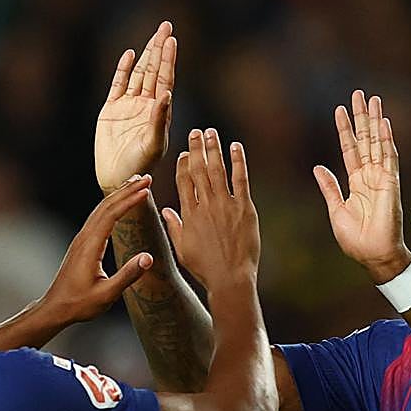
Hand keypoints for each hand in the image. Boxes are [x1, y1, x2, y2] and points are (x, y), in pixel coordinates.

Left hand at [37, 177, 153, 323]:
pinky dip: (112, 206)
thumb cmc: (80, 304)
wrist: (55, 308)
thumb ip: (128, 276)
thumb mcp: (107, 294)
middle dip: (126, 190)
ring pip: (101, 210)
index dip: (129, 200)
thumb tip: (148, 258)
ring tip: (136, 184)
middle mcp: (84, 238)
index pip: (111, 215)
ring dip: (119, 195)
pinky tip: (119, 205)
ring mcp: (82, 239)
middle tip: (146, 178)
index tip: (146, 190)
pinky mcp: (82, 244)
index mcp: (90, 246)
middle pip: (106, 206)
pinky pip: (98, 218)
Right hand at [95, 21, 175, 192]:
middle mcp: (145, 106)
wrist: (119, 178)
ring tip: (154, 35)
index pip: (165, 80)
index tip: (172, 40)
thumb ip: (159, 120)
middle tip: (166, 26)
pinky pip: (118, 84)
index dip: (168, 60)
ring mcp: (128, 106)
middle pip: (153, 71)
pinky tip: (130, 54)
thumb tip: (166, 94)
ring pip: (138, 74)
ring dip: (145, 55)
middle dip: (159, 49)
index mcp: (159, 112)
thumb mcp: (153, 144)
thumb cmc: (140, 166)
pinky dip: (123, 69)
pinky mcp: (111, 110)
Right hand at [162, 128, 259, 291]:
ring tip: (211, 133)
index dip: (184, 163)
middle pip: (198, 169)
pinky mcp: (244, 208)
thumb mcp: (183, 249)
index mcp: (189, 214)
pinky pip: (240, 179)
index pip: (183, 181)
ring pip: (217, 170)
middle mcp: (205, 205)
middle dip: (196, 148)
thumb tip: (166, 211)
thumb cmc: (205, 268)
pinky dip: (238, 161)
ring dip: (214, 149)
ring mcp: (225, 205)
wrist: (230, 278)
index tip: (185, 152)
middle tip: (196, 132)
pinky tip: (236, 147)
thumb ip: (174, 226)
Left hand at [314, 90, 410, 282]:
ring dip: (374, 121)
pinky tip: (383, 122)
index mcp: (356, 183)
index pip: (349, 150)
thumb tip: (317, 167)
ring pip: (377, 143)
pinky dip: (386, 139)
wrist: (373, 255)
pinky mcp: (390, 183)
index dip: (345, 130)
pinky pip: (388, 157)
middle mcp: (370, 176)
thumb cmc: (356, 239)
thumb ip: (329, 187)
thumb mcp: (336, 210)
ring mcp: (382, 178)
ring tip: (372, 99)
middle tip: (358, 94)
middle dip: (361, 117)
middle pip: (365, 140)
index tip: (340, 110)